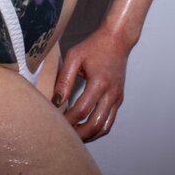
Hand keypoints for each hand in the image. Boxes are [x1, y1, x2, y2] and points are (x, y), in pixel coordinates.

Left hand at [51, 26, 128, 141]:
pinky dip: (98, 129)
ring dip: (89, 135)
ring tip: (74, 135)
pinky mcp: (119, 99)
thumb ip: (64, 80)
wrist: (117, 39)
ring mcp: (117, 97)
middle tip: (64, 135)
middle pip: (95, 125)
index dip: (68, 120)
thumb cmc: (94, 46)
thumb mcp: (74, 57)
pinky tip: (85, 128)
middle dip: (78, 134)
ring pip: (104, 127)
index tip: (55, 122)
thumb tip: (56, 101)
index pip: (81, 111)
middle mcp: (111, 93)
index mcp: (99, 83)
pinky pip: (110, 121)